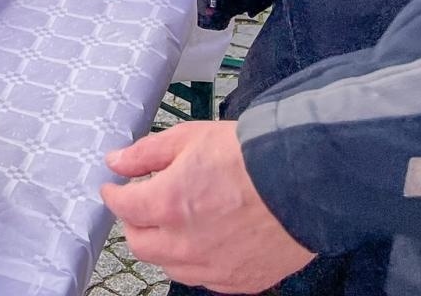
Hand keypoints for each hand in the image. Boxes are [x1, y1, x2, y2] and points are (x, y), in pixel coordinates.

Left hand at [102, 122, 315, 291]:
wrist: (306, 180)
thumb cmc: (251, 155)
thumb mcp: (189, 138)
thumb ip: (146, 154)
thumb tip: (117, 162)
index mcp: (168, 204)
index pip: (123, 207)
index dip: (114, 194)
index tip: (115, 188)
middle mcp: (186, 243)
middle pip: (140, 243)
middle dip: (135, 222)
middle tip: (142, 205)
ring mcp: (214, 267)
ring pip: (170, 266)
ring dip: (164, 246)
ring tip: (175, 222)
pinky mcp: (241, 281)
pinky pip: (204, 279)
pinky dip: (196, 262)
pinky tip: (204, 241)